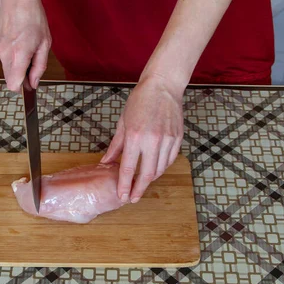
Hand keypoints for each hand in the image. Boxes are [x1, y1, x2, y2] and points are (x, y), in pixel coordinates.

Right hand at [0, 0, 50, 91]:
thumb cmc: (33, 17)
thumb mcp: (44, 44)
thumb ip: (39, 67)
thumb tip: (33, 84)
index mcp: (18, 54)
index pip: (13, 84)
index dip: (22, 88)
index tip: (29, 86)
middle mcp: (4, 53)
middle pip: (9, 78)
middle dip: (21, 77)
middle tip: (32, 62)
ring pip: (7, 68)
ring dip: (17, 64)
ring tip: (26, 47)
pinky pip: (4, 58)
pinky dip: (12, 56)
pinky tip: (19, 42)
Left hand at [101, 75, 184, 202]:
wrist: (163, 86)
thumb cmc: (140, 101)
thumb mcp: (123, 123)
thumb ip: (115, 145)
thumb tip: (106, 162)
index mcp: (135, 136)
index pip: (128, 168)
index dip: (125, 185)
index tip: (122, 196)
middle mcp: (152, 140)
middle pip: (146, 174)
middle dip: (139, 189)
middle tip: (133, 198)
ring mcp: (167, 140)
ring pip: (160, 169)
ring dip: (150, 179)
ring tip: (142, 183)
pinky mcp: (178, 138)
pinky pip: (169, 160)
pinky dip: (161, 167)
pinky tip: (154, 169)